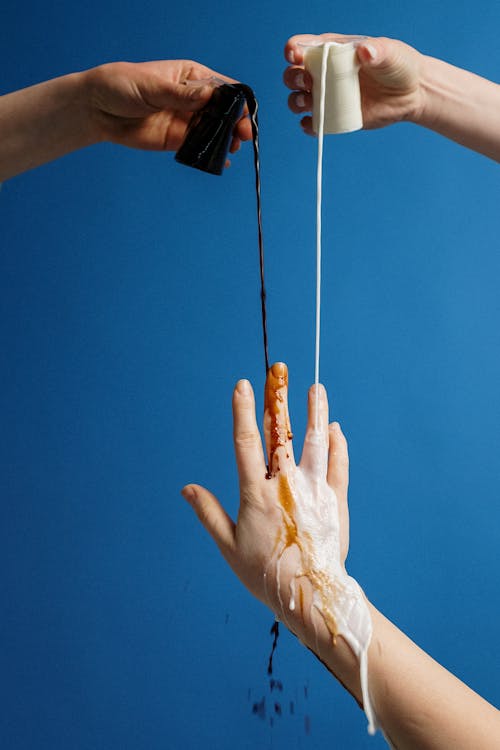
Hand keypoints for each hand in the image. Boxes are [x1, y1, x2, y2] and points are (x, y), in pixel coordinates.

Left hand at [85, 60, 251, 155]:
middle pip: (223, 112)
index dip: (235, 102)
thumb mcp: (152, 86)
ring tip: (230, 149)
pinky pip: (200, 148)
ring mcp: (187, 121)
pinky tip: (219, 161)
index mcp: (191, 77)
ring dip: (226, 140)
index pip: (222, 88)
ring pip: (215, 131)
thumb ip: (181, 95)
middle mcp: (193, 99)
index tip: (241, 115)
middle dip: (235, 124)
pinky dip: (211, 155)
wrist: (97, 109)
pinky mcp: (178, 140)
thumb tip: (210, 96)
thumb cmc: (121, 86)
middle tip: (241, 136)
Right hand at [181, 363, 350, 639]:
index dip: (243, 411)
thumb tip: (187, 488)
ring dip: (316, 413)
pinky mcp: (337, 500)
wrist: (312, 595)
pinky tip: (335, 428)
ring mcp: (315, 491)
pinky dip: (338, 445)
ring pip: (316, 443)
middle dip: (280, 399)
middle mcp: (286, 486)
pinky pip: (339, 466)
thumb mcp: (229, 547)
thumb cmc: (265, 575)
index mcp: (257, 495)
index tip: (242, 385)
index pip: (247, 443)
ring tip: (316, 388)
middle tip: (280, 371)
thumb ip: (209, 513)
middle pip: (283, 435)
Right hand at [283, 33, 423, 132]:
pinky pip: (313, 124)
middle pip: (294, 74)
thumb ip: (377, 50)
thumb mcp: (390, 52)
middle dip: (293, 78)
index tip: (295, 55)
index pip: (304, 47)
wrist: (411, 94)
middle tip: (308, 81)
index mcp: (332, 51)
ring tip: (308, 104)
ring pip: (298, 99)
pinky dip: (309, 126)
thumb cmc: (399, 65)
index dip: (293, 50)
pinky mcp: (334, 117)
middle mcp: (325, 73)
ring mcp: (327, 97)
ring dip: (296, 102)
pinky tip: (314, 125)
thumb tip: (365, 51)